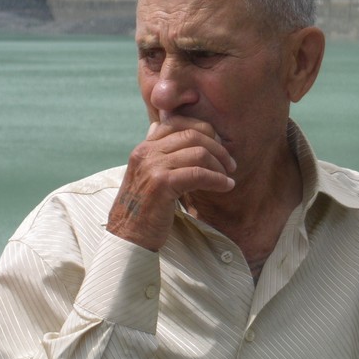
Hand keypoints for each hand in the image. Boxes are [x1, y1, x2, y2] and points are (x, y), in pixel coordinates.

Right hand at [107, 116, 235, 250]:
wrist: (128, 237)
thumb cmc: (143, 208)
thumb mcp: (146, 174)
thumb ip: (155, 152)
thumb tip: (158, 127)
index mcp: (144, 148)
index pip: (177, 122)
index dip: (204, 130)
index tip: (218, 146)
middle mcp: (146, 152)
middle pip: (192, 134)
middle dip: (217, 148)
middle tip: (230, 164)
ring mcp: (153, 167)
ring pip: (198, 152)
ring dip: (219, 165)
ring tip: (228, 177)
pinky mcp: (161, 184)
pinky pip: (198, 174)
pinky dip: (217, 179)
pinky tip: (226, 186)